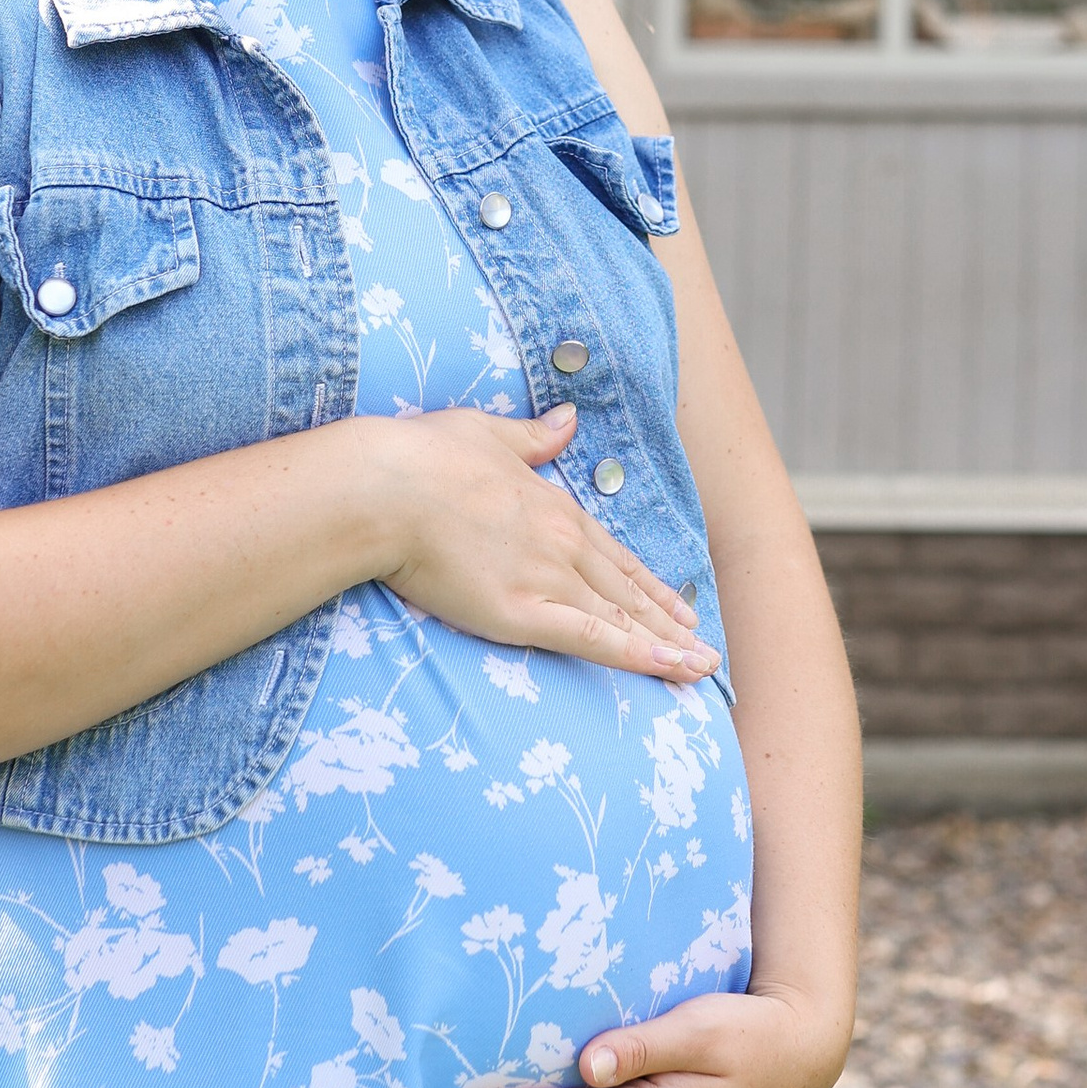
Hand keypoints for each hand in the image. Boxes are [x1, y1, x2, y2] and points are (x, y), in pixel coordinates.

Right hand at [359, 403, 716, 685]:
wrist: (386, 488)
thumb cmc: (422, 457)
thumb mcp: (486, 432)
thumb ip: (533, 435)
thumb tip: (568, 419)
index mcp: (554, 505)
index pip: (613, 553)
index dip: (647, 582)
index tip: (674, 603)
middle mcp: (562, 543)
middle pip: (626, 589)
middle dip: (667, 620)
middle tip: (701, 644)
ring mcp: (547, 577)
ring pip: (620, 618)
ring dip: (666, 645)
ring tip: (701, 667)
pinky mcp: (523, 612)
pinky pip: (594, 639)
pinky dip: (639, 656)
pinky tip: (670, 668)